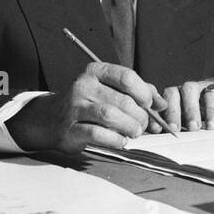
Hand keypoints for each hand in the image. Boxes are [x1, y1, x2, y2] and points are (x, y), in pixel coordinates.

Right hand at [5, 62, 166, 154]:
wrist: (51, 120)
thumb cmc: (88, 104)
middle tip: (142, 125)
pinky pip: (98, 134)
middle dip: (140, 116)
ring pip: (111, 116)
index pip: (126, 77)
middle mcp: (84, 86)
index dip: (144, 93)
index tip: (150, 105)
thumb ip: (137, 92)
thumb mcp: (109, 90)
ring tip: (133, 133)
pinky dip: (115, 140)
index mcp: (96, 72)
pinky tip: (120, 141)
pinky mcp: (71, 128)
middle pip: (122, 100)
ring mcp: (75, 107)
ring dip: (129, 128)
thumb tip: (161, 103)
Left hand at [159, 68, 213, 131]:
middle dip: (171, 113)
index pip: (159, 104)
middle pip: (171, 95)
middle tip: (173, 129)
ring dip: (190, 110)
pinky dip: (211, 112)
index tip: (155, 131)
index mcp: (170, 99)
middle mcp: (181, 90)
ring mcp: (198, 87)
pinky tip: (212, 125)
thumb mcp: (187, 122)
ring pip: (189, 92)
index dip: (155, 116)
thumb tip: (163, 144)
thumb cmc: (203, 112)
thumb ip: (176, 129)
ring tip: (194, 128)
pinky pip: (211, 96)